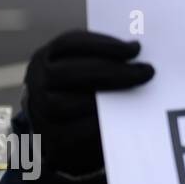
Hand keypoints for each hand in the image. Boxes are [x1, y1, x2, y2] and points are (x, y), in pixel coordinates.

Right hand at [23, 30, 153, 176]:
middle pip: (69, 73)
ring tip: (139, 92)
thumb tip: (137, 47)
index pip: (69, 44)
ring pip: (65, 104)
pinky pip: (75, 132)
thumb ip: (107, 56)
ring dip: (106, 97)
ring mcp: (41, 112)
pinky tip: (126, 115)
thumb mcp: (87, 66)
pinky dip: (101, 122)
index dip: (104, 44)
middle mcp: (37, 83)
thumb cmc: (85, 87)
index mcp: (45, 57)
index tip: (135, 48)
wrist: (65, 128)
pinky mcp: (54, 140)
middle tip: (147, 71)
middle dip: (112, 71)